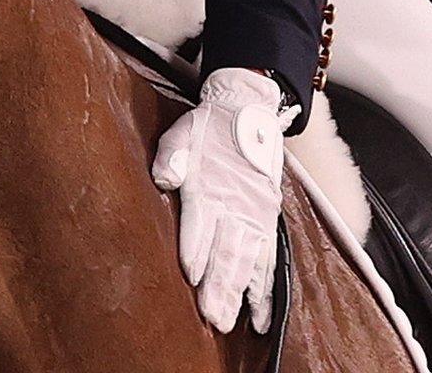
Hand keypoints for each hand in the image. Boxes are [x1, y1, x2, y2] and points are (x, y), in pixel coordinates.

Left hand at [151, 67, 293, 332]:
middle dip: (219, 287)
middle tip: (212, 317)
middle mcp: (235, 205)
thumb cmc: (207, 127)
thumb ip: (171, 156)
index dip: (196, 250)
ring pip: (247, 260)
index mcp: (209, 186)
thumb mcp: (180, 132)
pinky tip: (259, 310)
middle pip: (227, 251)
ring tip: (231, 320)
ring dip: (239, 292)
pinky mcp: (267, 219)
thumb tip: (164, 179)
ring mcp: (255, 215)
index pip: (201, 224)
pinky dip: (264, 286)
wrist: (246, 112)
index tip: (192, 276)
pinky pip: (268, 258)